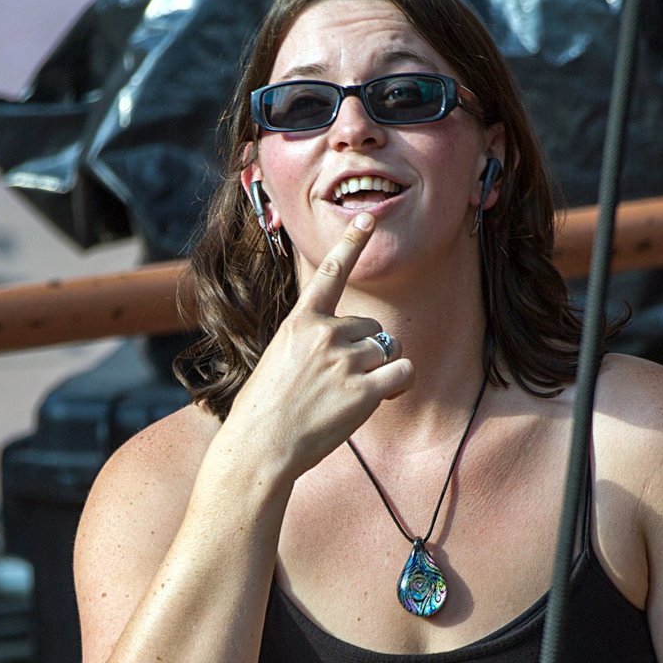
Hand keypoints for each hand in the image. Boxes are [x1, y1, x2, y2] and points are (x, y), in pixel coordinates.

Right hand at [219, 212, 414, 480]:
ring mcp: (346, 360)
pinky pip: (402, 373)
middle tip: (341, 382)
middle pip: (373, 328)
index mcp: (301, 321)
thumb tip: (357, 349)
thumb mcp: (281, 358)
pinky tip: (381, 398)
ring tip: (352, 395)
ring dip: (382, 370)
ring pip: (389, 350)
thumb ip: (314, 343)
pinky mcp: (364, 390)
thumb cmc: (266, 408)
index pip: (331, 272)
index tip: (368, 217)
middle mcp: (326, 333)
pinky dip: (399, 385)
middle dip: (367, 351)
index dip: (352, 241)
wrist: (260, 445)